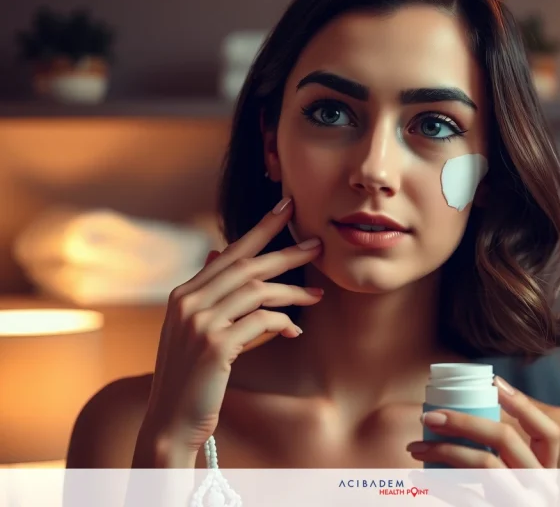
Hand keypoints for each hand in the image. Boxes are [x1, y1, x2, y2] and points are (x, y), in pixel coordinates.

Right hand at [134, 197, 322, 465]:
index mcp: (184, 294)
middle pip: (247, 265)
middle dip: (286, 253)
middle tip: (317, 246)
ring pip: (258, 290)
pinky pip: (261, 321)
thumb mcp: (193, 329)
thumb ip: (208, 293)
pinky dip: (283, 323)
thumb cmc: (191, 377)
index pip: (230, 252)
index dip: (261, 228)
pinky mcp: (215, 346)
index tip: (287, 207)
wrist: (171, 422)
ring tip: (318, 296)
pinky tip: (295, 332)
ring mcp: (200, 322)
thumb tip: (218, 252)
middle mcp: (189, 302)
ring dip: (293, 292)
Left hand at [406, 376, 559, 505]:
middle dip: (463, 421)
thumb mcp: (516, 475)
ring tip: (415, 447)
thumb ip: (506, 448)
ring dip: (443, 450)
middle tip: (429, 417)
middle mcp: (542, 487)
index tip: (493, 382)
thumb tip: (480, 398)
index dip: (522, 404)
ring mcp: (523, 504)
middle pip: (506, 438)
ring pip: (485, 463)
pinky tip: (420, 476)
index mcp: (548, 469)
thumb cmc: (502, 499)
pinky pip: (467, 495)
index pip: (548, 431)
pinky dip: (439, 483)